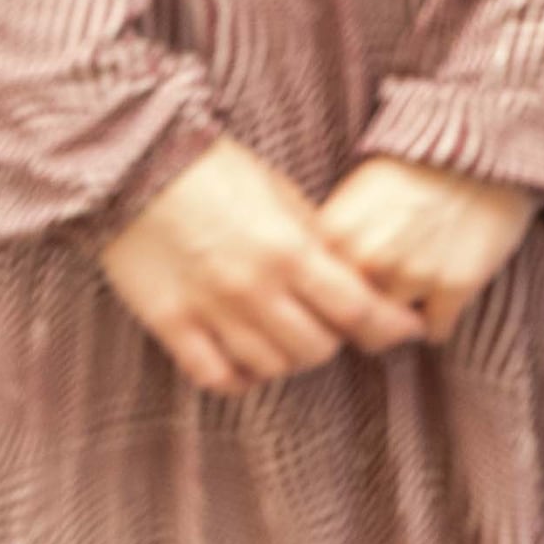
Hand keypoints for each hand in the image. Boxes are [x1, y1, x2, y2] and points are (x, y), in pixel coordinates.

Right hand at [99, 141, 420, 394]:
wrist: (136, 165)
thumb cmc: (218, 172)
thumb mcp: (284, 196)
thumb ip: (319, 241)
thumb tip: (354, 277)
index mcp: (290, 250)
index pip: (357, 310)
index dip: (391, 326)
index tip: (407, 328)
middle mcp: (254, 289)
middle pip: (318, 348)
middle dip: (335, 339)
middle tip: (333, 324)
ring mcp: (210, 311)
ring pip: (272, 367)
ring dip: (290, 358)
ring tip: (289, 336)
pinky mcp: (170, 324)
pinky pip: (216, 377)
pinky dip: (240, 377)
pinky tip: (248, 361)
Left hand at [316, 158, 541, 340]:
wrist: (482, 146)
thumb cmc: (416, 166)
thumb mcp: (357, 194)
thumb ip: (335, 240)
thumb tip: (321, 285)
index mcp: (335, 238)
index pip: (316, 297)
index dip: (328, 301)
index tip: (345, 297)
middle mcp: (368, 261)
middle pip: (351, 324)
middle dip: (365, 320)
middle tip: (381, 306)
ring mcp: (412, 275)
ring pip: (394, 330)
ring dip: (403, 321)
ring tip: (416, 297)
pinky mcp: (455, 286)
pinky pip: (437, 330)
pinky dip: (439, 322)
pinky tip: (443, 300)